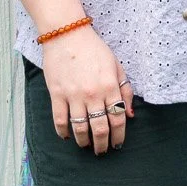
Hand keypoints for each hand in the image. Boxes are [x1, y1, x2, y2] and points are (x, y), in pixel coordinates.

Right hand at [41, 24, 133, 154]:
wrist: (67, 34)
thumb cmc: (94, 50)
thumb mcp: (116, 66)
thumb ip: (125, 90)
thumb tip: (129, 114)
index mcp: (110, 86)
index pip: (118, 119)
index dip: (119, 136)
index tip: (117, 144)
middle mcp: (93, 94)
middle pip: (100, 128)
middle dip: (102, 144)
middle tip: (102, 151)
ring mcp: (74, 95)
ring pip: (80, 128)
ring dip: (84, 141)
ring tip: (86, 145)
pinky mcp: (57, 94)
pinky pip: (60, 119)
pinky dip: (63, 132)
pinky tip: (67, 136)